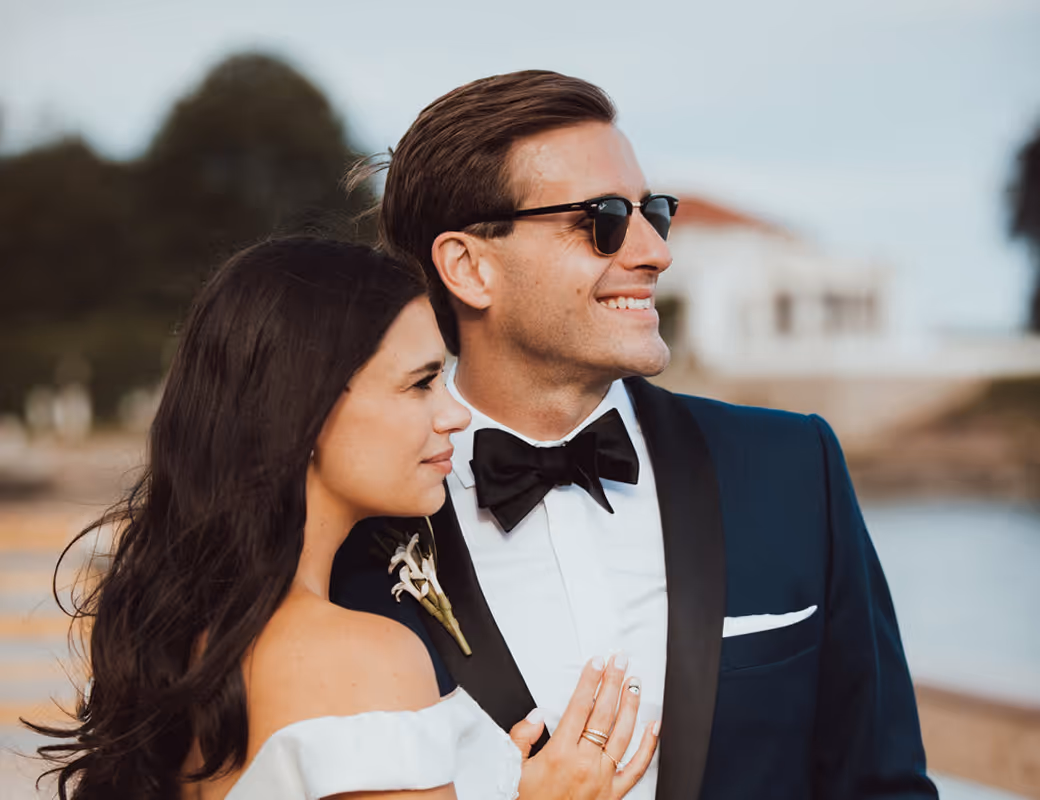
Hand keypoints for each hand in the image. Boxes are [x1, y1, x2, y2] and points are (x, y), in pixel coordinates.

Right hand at [509, 654, 658, 798]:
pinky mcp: (613, 794)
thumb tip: (536, 715)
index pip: (579, 707)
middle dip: (612, 683)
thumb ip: (521, 739)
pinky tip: (653, 727)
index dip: (590, 681)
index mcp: (559, 754)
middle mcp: (584, 765)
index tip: (596, 663)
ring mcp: (602, 779)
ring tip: (634, 684)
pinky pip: (636, 768)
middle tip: (619, 662)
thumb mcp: (512, 769)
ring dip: (630, 706)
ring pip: (623, 735)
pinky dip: (648, 746)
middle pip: (603, 714)